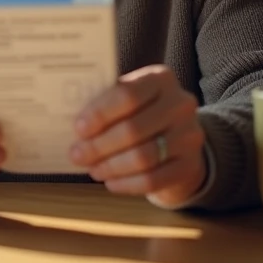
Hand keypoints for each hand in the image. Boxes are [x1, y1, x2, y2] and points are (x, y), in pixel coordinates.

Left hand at [68, 65, 206, 206]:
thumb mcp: (129, 100)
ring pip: (144, 157)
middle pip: (134, 129)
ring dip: (111, 166)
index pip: (128, 94)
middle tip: (77, 155)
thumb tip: (72, 122)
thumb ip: (107, 103)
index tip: (78, 128)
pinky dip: (127, 184)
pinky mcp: (190, 165)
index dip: (101, 113)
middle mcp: (181, 104)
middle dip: (100, 145)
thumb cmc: (142, 114)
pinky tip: (111, 182)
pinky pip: (154, 180)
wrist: (180, 139)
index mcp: (160, 78)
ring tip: (93, 169)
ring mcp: (190, 136)